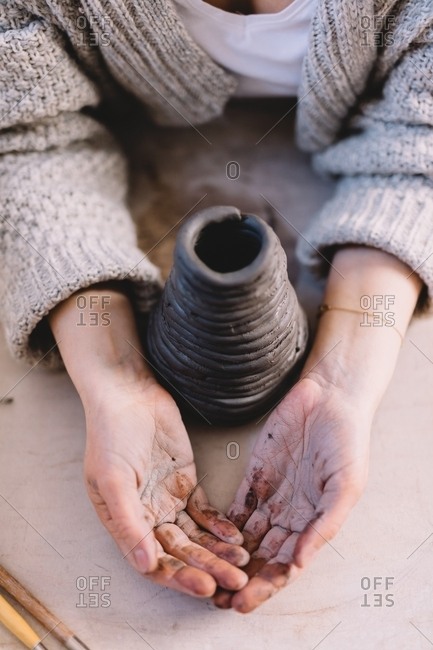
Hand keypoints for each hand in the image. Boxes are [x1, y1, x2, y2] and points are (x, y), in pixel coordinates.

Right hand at [84, 381, 248, 597]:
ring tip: (242, 563)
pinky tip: (236, 537)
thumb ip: (129, 522)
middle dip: (207, 569)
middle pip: (180, 552)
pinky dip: (220, 526)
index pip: (153, 561)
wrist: (129, 395)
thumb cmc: (110, 436)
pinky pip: (205, 512)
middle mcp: (147, 517)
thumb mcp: (112, 480)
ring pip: (196, 535)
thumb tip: (145, 564)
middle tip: (235, 582)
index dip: (178, 577)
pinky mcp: (186, 481)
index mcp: (124, 522)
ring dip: (218, 551)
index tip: (205, 587)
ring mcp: (168, 500)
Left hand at [214, 374, 369, 611]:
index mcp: (314, 522)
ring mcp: (270, 496)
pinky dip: (222, 527)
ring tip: (206, 576)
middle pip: (262, 556)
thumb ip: (326, 524)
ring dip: (227, 559)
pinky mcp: (254, 476)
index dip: (266, 585)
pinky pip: (235, 507)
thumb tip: (301, 562)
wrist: (328, 399)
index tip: (244, 602)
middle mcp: (290, 515)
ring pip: (245, 537)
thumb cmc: (346, 441)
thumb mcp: (346, 485)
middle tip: (218, 600)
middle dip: (241, 579)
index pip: (287, 564)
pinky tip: (206, 541)